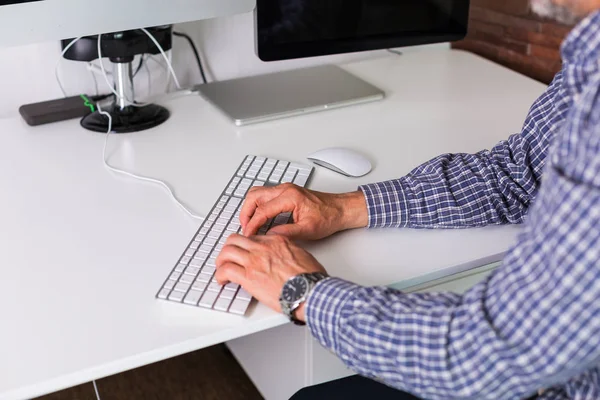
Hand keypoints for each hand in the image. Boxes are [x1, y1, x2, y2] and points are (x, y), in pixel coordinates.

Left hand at [215, 234, 326, 320]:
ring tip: (221, 268)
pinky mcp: (248, 277)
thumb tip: (285, 256)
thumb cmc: (310, 277)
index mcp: (277, 241)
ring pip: (227, 252)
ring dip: (221, 260)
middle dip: (228, 248)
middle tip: (227, 257)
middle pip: (235, 239)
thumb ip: (289, 251)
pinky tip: (222, 280)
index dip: (245, 245)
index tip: (244, 252)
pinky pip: (226, 270)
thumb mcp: (302, 254)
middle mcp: (263, 248)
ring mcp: (254, 261)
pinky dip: (220, 275)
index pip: (253, 237)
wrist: (309, 290)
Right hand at [240, 183, 367, 239]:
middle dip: (246, 213)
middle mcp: (285, 189)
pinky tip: (260, 219)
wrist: (340, 209)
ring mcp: (285, 189)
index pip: (263, 210)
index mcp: (290, 197)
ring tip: (250, 224)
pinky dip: (258, 206)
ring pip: (258, 193)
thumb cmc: (328, 217)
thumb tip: (268, 237)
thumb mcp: (308, 230)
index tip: (248, 235)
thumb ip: (286, 233)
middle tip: (245, 229)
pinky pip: (265, 195)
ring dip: (250, 208)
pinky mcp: (286, 192)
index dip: (252, 224)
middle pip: (254, 196)